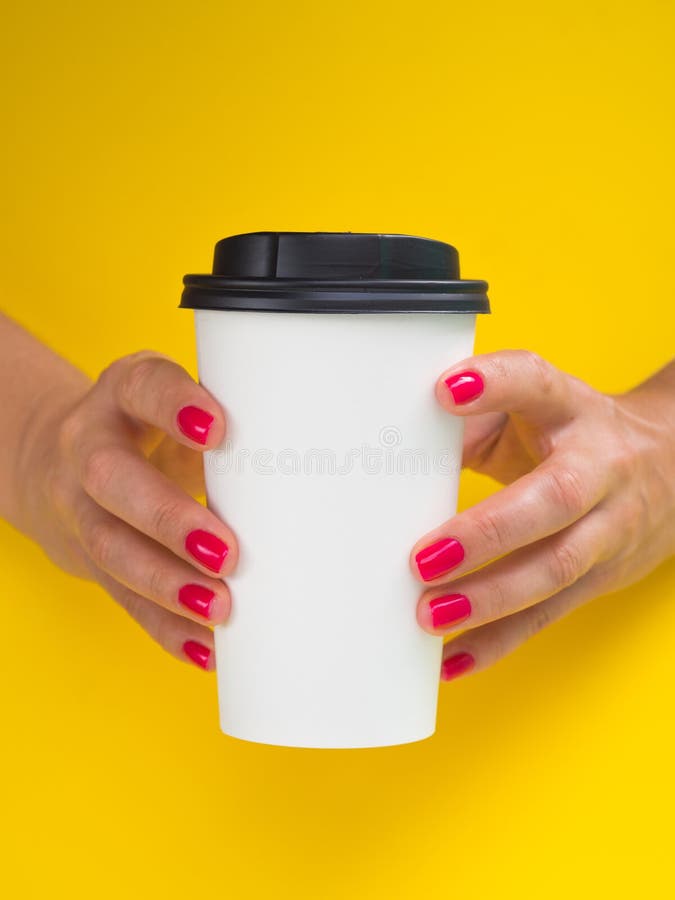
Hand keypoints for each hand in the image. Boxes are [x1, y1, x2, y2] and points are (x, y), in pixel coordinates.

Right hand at [20, 350, 237, 669]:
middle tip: (225, 552)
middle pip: (112, 478)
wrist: (66, 457)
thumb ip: (235, 424)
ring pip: (108, 547)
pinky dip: (164, 627)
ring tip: (218, 608)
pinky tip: (204, 648)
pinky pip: (120, 597)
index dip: (172, 404)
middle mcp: (88, 444)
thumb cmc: (155, 427)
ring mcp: (78, 504)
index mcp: (123, 392)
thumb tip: (333, 463)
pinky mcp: (85, 557)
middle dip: (168, 518)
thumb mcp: (183, 405)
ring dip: (165, 584)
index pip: (141, 386)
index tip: (218, 430)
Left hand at [410, 350, 674, 681]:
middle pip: (553, 499)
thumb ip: (476, 421)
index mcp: (573, 410)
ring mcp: (609, 527)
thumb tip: (401, 446)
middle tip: (424, 559)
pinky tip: (452, 657)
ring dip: (489, 598)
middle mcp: (600, 467)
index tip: (446, 390)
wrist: (671, 467)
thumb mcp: (535, 410)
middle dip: (486, 533)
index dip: (498, 384)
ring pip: (556, 568)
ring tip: (430, 613)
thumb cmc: (575, 435)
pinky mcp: (603, 576)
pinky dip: (498, 641)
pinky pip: (549, 614)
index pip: (539, 385)